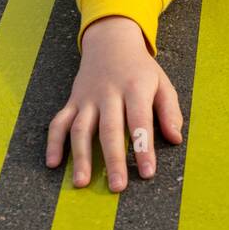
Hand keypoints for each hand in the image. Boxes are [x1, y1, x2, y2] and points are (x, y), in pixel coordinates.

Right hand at [46, 16, 183, 191]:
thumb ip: (170, 111)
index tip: (147, 172)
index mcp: (135, 88)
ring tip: (82, 183)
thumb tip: (175, 139)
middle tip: (118, 187)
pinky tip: (52, 163)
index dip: (144, 148)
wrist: (111, 42)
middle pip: (109, 129)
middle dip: (113, 160)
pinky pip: (59, 122)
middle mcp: (109, 93)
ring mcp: (87, 98)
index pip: (139, 121)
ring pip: (81, 129)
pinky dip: (53, 142)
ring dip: (80, 157)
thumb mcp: (162, 83)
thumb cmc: (141, 70)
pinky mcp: (72, 101)